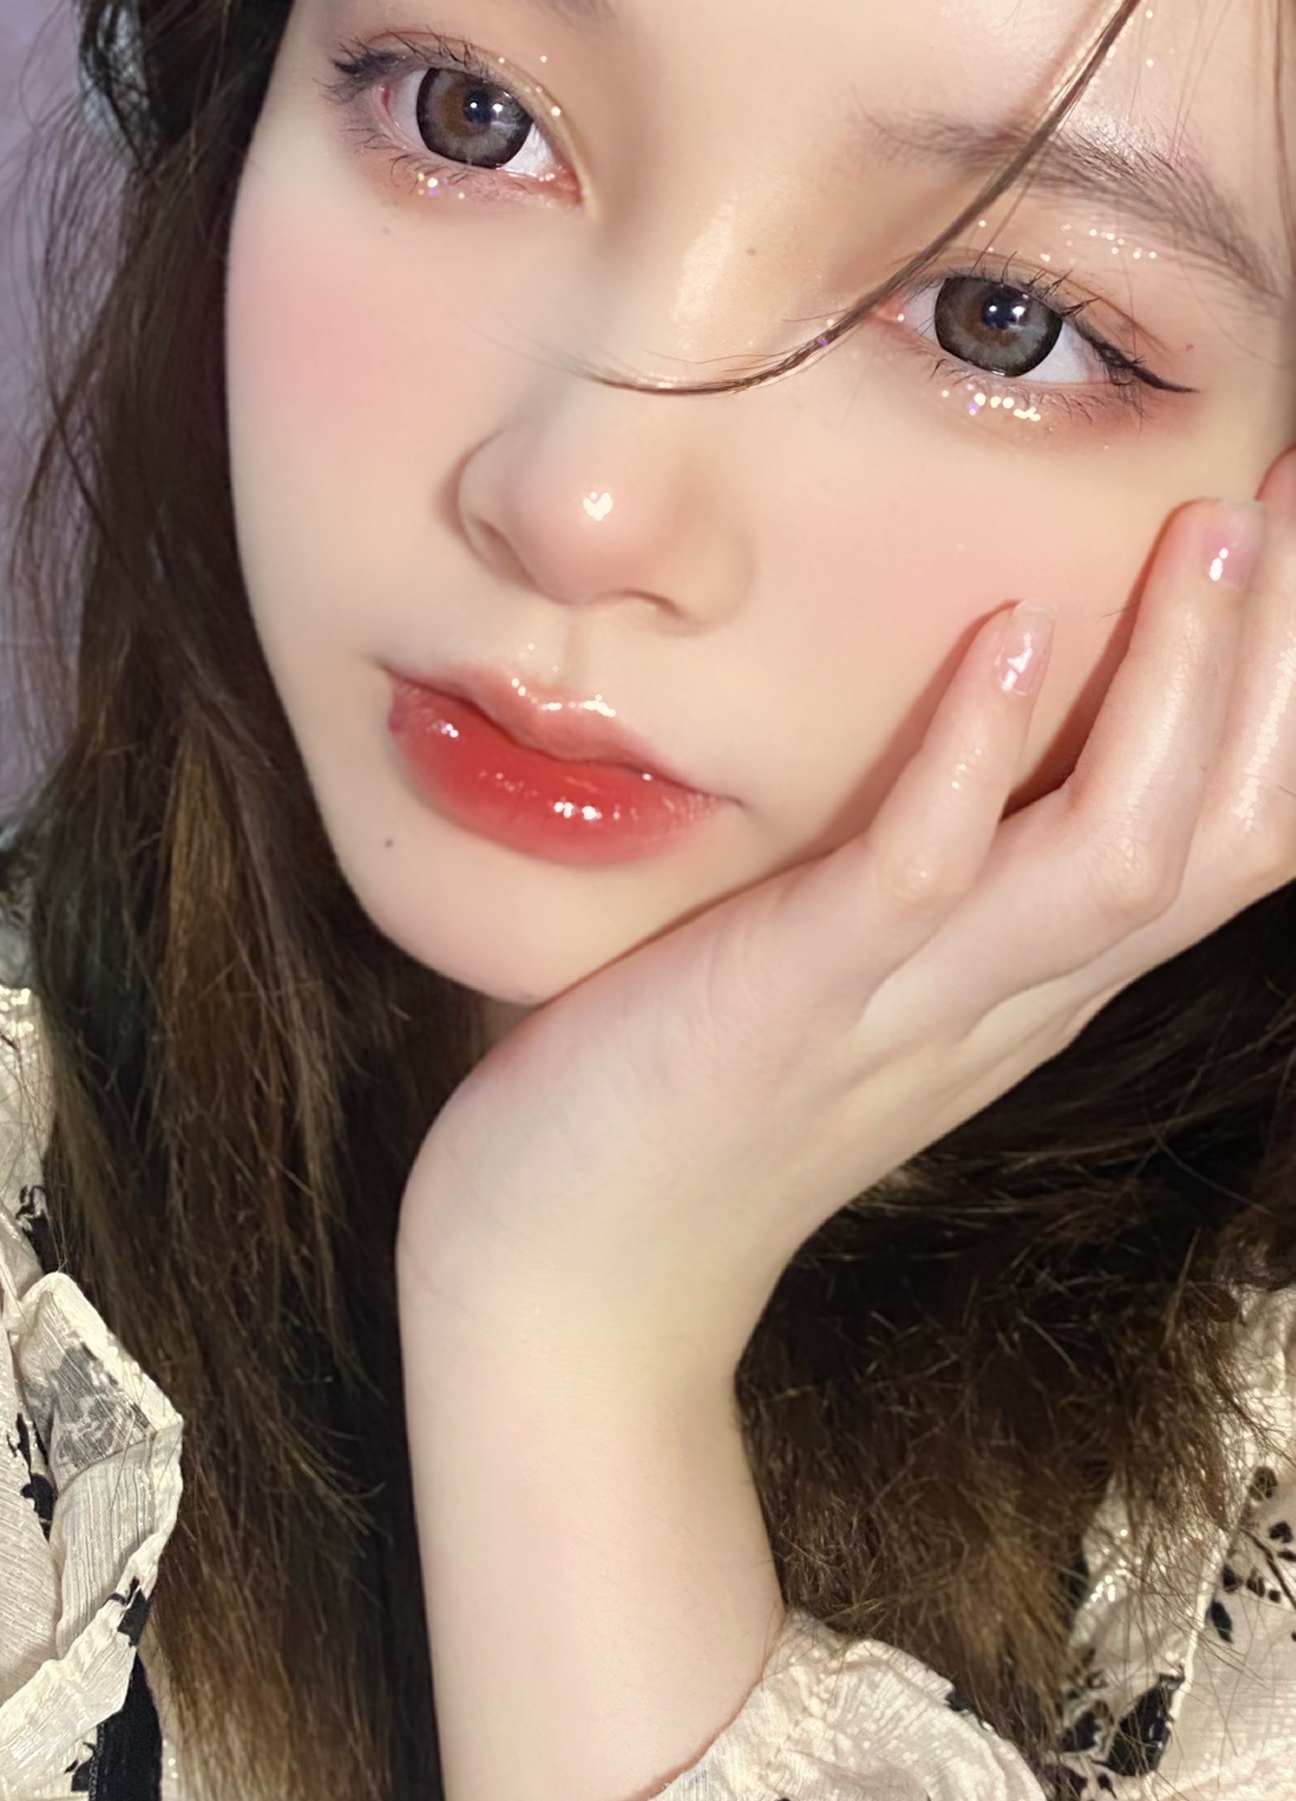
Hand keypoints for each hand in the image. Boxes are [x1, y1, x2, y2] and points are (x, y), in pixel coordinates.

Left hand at [399, 453, 1295, 1374]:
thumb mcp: (867, 969)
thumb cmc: (706, 1089)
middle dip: (1288, 660)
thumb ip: (950, 868)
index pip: (1238, 834)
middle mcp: (1016, 993)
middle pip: (1231, 832)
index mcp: (1037, 978)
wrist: (575, 1273)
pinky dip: (979, 758)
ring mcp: (916, 1004)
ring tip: (1214, 527)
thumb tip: (993, 721)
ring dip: (1180, 691)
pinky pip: (923, 878)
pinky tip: (1008, 634)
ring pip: (1120, 857)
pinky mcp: (800, 998)